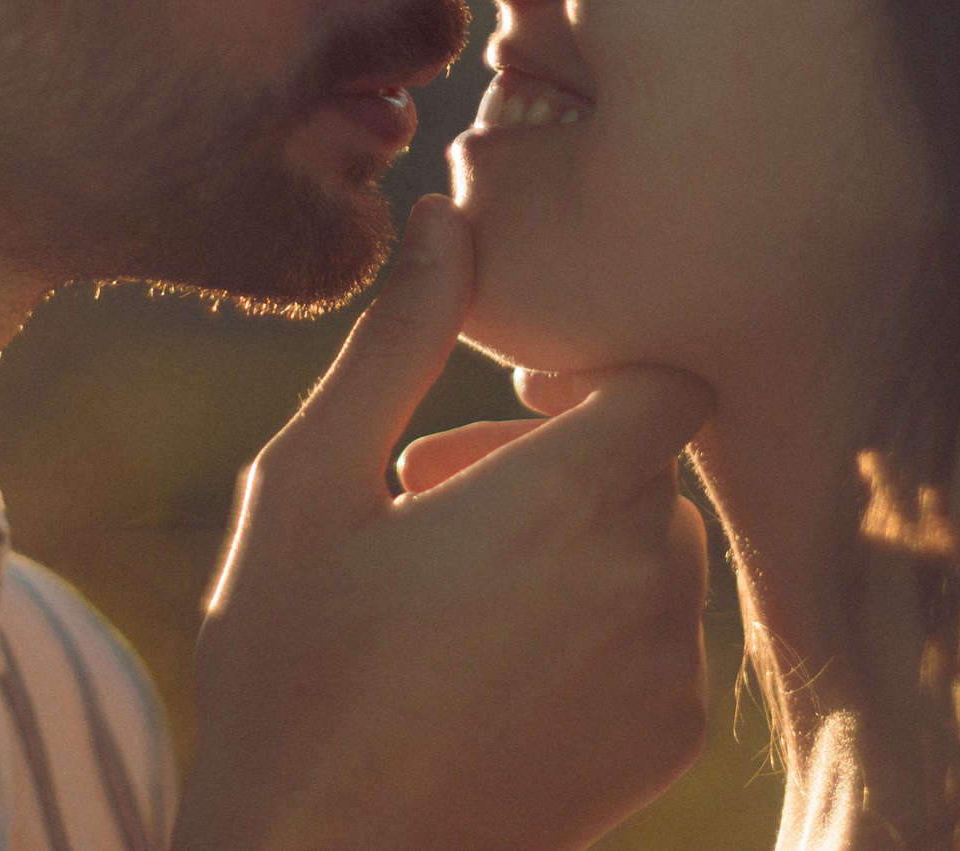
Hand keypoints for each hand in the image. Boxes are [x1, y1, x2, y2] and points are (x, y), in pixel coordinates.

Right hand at [174, 196, 713, 850]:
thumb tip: (446, 213)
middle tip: (433, 494)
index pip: (668, 380)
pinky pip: (663, 640)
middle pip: (653, 462)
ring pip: (660, 549)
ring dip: (579, 542)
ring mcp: (666, 672)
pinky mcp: (666, 746)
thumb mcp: (310, 482)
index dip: (594, 375)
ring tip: (453, 582)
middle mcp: (648, 579)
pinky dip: (597, 626)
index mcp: (570, 498)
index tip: (506, 404)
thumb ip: (397, 337)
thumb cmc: (291, 667)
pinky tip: (489, 660)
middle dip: (559, 460)